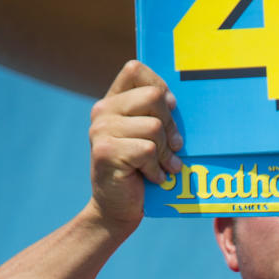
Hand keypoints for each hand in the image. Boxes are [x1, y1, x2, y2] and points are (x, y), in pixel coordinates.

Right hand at [88, 60, 182, 234]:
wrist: (116, 209)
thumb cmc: (139, 172)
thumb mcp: (147, 137)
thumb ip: (155, 115)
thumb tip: (177, 103)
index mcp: (113, 102)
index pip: (136, 70)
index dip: (159, 86)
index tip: (170, 110)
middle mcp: (103, 111)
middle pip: (153, 97)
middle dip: (170, 125)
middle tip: (173, 147)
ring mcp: (101, 131)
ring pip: (153, 127)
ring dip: (165, 152)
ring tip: (163, 166)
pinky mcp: (106, 152)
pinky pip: (147, 150)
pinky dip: (157, 168)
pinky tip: (154, 177)